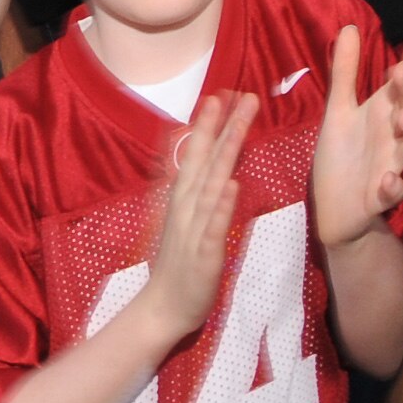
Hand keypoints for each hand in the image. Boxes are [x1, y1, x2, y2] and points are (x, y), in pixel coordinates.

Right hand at [135, 91, 257, 341]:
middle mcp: (187, 206)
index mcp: (184, 199)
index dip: (210, 126)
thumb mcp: (190, 224)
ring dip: (225, 152)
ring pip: (211, 183)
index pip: (198, 155)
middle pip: (206, 160)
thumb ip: (202, 198)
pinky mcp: (204, 253)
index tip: (221, 95)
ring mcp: (194, 228)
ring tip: (238, 125)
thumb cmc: (181, 266)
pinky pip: (214, 226)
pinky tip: (231, 184)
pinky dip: (222, 205)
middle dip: (223, 127)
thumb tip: (217, 171)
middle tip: (238, 95)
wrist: (164, 307)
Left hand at [311, 22, 402, 250]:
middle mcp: (392, 140)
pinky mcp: (378, 198)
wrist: (336, 206)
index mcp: (382, 118)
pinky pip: (392, 193)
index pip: (400, 90)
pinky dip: (394, 188)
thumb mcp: (339, 108)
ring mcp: (389, 168)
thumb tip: (351, 27)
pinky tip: (390, 180)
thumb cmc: (343, 154)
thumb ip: (346, 71)